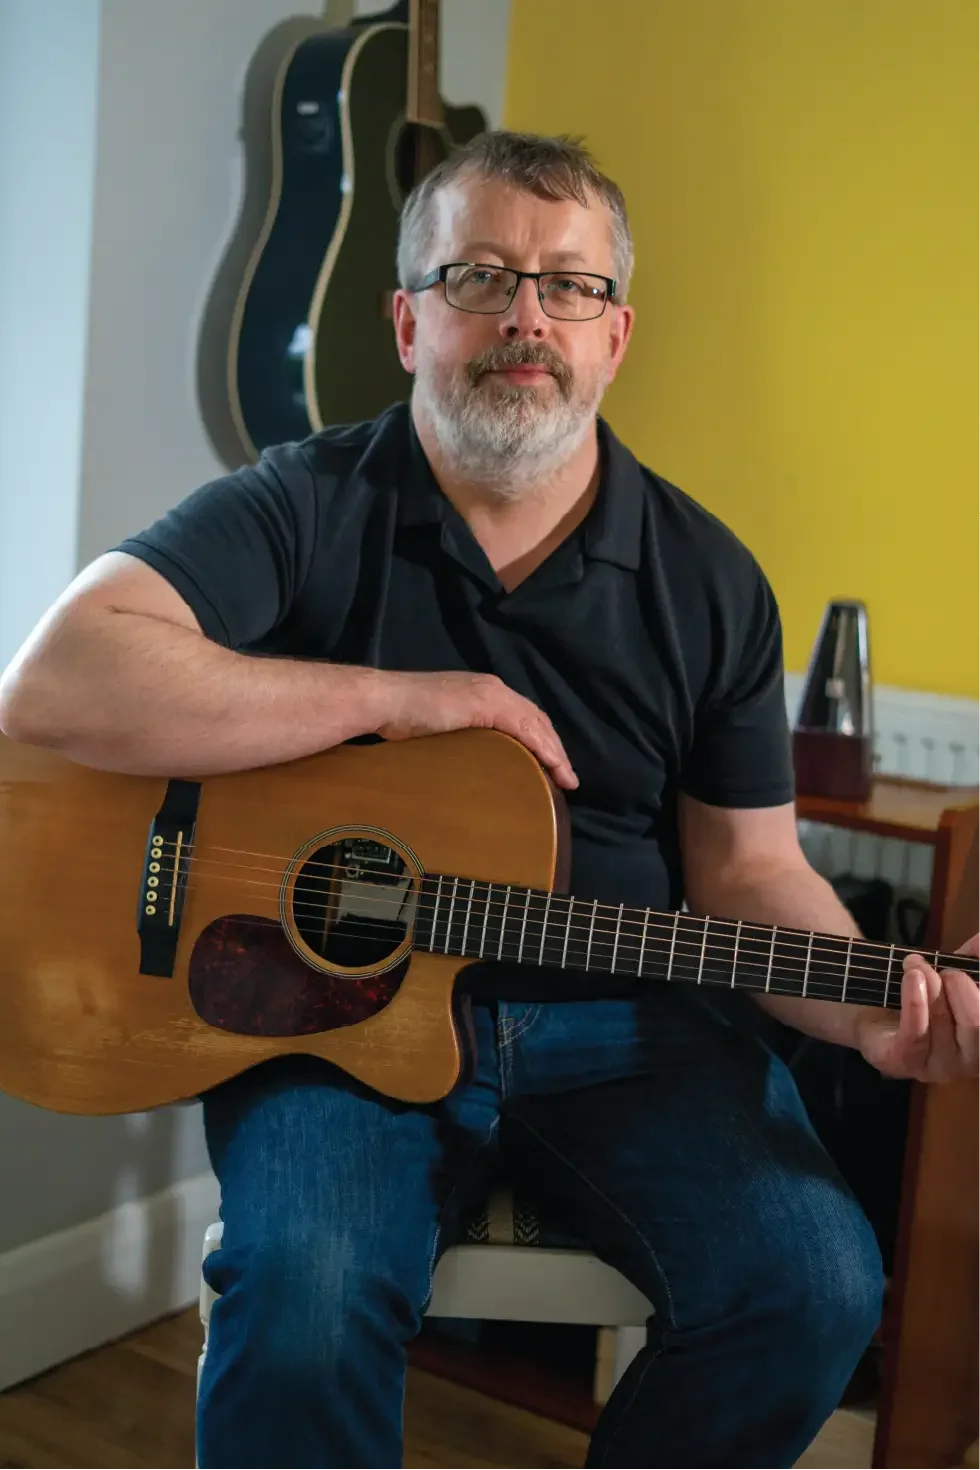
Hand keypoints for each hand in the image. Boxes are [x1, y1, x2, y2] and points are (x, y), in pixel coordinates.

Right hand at [374, 669, 578, 790]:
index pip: (524, 716)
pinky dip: (542, 748)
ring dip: (555, 752)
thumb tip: (471, 764)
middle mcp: (494, 688)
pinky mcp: (486, 703)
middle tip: (567, 777)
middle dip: (555, 748)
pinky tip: (552, 766)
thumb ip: (462, 737)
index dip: (543, 740)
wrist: (385, 701)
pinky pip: (524, 728)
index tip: (554, 766)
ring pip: (536, 724)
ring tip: (565, 779)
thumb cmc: (404, 717)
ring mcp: (491, 693)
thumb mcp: (442, 727)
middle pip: (537, 719)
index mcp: (484, 691)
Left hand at [854, 933, 979, 1081]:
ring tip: (915, 964)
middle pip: (977, 1022)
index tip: (974, 960)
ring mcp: (938, 1067)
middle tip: (946, 970)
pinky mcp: (904, 1062)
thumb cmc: (925, 997)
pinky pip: (915, 1032)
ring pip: (942, 1021)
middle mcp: (971, 1061)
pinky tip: (912, 978)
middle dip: (961, 985)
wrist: (873, 1014)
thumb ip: (975, 959)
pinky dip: (915, 999)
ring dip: (929, 981)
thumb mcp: (956, 974)